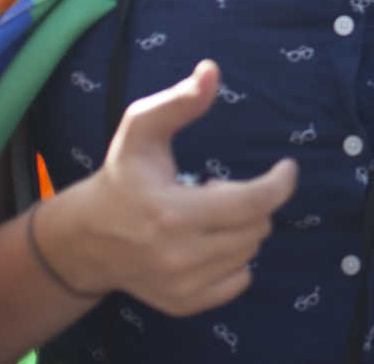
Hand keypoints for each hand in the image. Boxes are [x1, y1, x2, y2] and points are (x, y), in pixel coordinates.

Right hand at [43, 60, 297, 314]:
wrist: (86, 238)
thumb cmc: (123, 176)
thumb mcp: (141, 129)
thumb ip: (179, 101)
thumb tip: (212, 71)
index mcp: (171, 213)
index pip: (253, 204)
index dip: (280, 183)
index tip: (287, 167)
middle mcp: (177, 256)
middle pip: (257, 227)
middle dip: (250, 201)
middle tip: (215, 189)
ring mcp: (180, 285)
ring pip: (250, 251)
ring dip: (240, 227)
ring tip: (205, 214)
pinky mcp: (182, 303)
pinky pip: (239, 280)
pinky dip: (235, 258)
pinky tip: (207, 241)